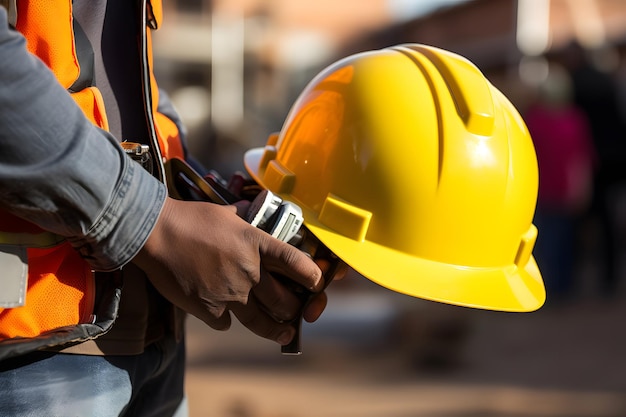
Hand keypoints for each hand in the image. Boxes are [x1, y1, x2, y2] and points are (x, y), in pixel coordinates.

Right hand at [132, 197, 323, 345]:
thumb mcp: (226, 214)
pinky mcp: (209, 309)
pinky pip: (226, 322)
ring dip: (275, 331)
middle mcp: (250, 272)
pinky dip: (226, 319)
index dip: (313, 277)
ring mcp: (230, 294)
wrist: (156, 233)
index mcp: (257, 245)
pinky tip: (223, 314)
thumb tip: (249, 211)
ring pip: (260, 322)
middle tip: (295, 314)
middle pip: (284, 302)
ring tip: (283, 335)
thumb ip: (243, 220)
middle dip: (294, 311)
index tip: (317, 284)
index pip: (298, 264)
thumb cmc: (190, 218)